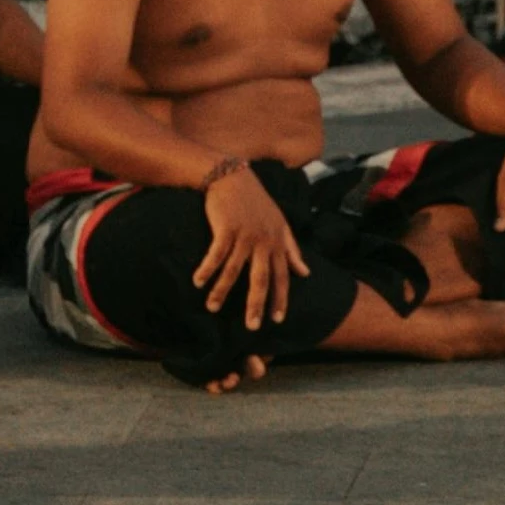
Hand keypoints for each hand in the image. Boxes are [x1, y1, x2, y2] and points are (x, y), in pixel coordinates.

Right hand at [191, 161, 307, 333]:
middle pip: (260, 279)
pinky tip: (198, 283)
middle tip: (252, 327)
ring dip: (221, 291)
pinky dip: (207, 270)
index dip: (280, 298)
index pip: (282, 276)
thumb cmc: (256, 201)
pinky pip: (215, 255)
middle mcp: (263, 241)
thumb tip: (306, 272)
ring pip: (233, 270)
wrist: (233, 177)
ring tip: (212, 308)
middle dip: (256, 305)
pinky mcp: (226, 228)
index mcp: (277, 242)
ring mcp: (244, 235)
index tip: (277, 319)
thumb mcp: (280, 224)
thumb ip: (292, 249)